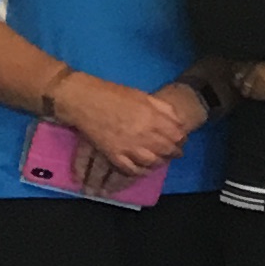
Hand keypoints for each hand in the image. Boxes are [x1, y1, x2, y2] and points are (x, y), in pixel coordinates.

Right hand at [52, 71, 198, 177]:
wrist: (83, 100)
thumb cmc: (113, 94)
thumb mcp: (144, 96)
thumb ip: (163, 109)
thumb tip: (178, 121)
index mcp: (152, 117)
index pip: (177, 135)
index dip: (182, 139)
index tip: (180, 139)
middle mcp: (143, 134)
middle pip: (167, 150)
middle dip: (174, 152)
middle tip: (174, 152)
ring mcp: (127, 146)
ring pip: (152, 162)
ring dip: (159, 162)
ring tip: (160, 159)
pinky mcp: (113, 154)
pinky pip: (131, 170)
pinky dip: (140, 172)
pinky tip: (144, 168)